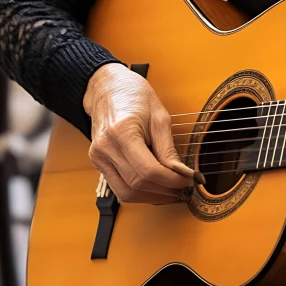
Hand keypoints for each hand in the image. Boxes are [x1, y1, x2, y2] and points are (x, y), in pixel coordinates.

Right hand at [83, 64, 202, 204]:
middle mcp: (105, 148)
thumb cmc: (135, 95)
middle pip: (137, 184)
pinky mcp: (97, 162)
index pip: (148, 170)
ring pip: (126, 192)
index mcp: (122, 132)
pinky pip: (118, 187)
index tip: (188, 181)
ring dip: (151, 196)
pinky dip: (138, 192)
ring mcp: (98, 157)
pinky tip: (155, 188)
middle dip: (164, 191)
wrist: (108, 88)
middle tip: (183, 189)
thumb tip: (181, 172)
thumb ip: (168, 148)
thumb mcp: (159, 116)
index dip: (171, 180)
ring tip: (172, 191)